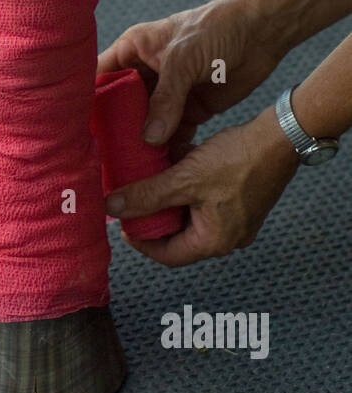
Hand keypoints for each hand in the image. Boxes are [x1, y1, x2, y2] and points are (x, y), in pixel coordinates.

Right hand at [97, 0, 283, 157]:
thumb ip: (165, 98)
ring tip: (124, 172)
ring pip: (144, 125)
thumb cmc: (216, 29)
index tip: (77, 131)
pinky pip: (172, 135)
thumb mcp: (183, 59)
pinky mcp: (189, 110)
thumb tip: (149, 138)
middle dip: (112, 132)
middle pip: (119, 108)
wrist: (261, 31)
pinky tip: (158, 171)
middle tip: (100, 160)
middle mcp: (145, 74)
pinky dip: (167, 151)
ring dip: (138, 146)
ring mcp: (167, 94)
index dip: (86, 103)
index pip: (99, 79)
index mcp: (132, 51)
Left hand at [105, 107, 298, 265]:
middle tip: (133, 202)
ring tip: (150, 183)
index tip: (122, 223)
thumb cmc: (237, 159)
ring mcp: (238, 221)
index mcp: (215, 242)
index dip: (141, 242)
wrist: (280, 136)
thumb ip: (147, 194)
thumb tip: (112, 206)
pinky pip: (206, 205)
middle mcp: (229, 238)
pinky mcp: (243, 203)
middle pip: (179, 238)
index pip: (167, 255)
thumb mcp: (185, 178)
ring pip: (192, 218)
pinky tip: (175, 170)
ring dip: (170, 202)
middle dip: (154, 220)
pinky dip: (188, 192)